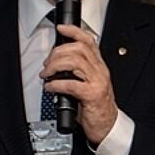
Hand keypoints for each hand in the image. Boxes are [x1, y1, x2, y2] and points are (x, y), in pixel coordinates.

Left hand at [44, 24, 118, 144]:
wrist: (107, 126)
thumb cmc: (95, 107)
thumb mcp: (87, 84)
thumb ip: (76, 73)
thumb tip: (55, 66)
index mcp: (99, 66)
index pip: (89, 41)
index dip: (74, 31)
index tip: (61, 28)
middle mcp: (100, 71)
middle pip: (78, 49)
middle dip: (57, 53)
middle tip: (47, 64)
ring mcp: (97, 82)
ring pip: (74, 62)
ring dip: (55, 66)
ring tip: (47, 75)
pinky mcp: (92, 95)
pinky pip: (71, 84)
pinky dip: (56, 84)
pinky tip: (51, 88)